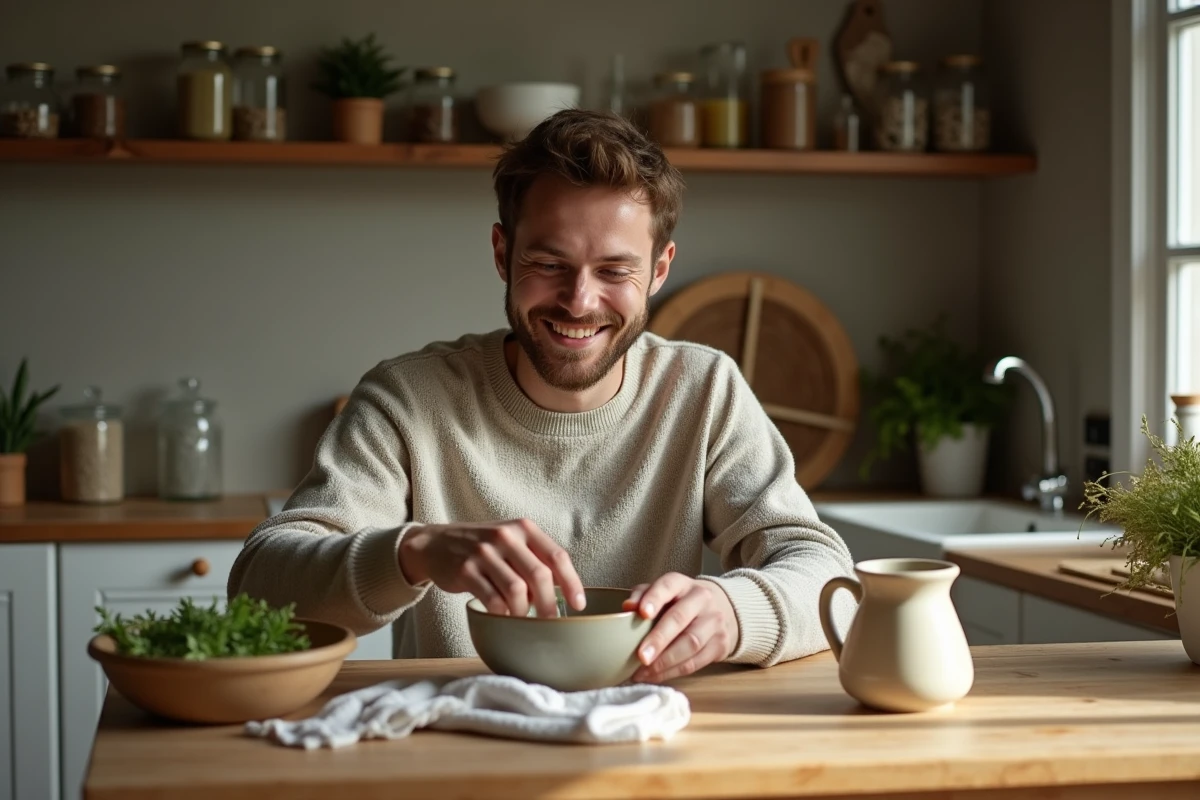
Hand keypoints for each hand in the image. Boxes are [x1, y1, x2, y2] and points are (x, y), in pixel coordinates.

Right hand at [398, 519, 585, 617]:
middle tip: (551, 621)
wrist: (436, 544)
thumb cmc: (483, 548)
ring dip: (523, 611)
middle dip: (549, 604)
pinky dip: (501, 612)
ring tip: (522, 618)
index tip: (579, 605)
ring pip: (517, 589)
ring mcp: (484, 552)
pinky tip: (501, 615)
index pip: (557, 556)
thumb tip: (563, 593)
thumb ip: (535, 559)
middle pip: (539, 575)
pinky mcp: (465, 570)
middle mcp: (506, 536)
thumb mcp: (511, 542)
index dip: (572, 583)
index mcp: (524, 528)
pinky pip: (491, 599)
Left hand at [622, 572, 738, 682]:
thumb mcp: (662, 593)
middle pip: (680, 618)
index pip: (668, 586)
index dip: (654, 599)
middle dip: (659, 639)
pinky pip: (696, 662)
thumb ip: (642, 596)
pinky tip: (656, 675)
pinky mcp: (720, 644)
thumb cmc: (681, 603)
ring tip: (645, 672)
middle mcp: (701, 599)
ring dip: (665, 661)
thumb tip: (627, 607)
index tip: (642, 613)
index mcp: (682, 584)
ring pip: (691, 643)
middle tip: (641, 656)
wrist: (723, 609)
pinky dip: (673, 672)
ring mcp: (714, 622)